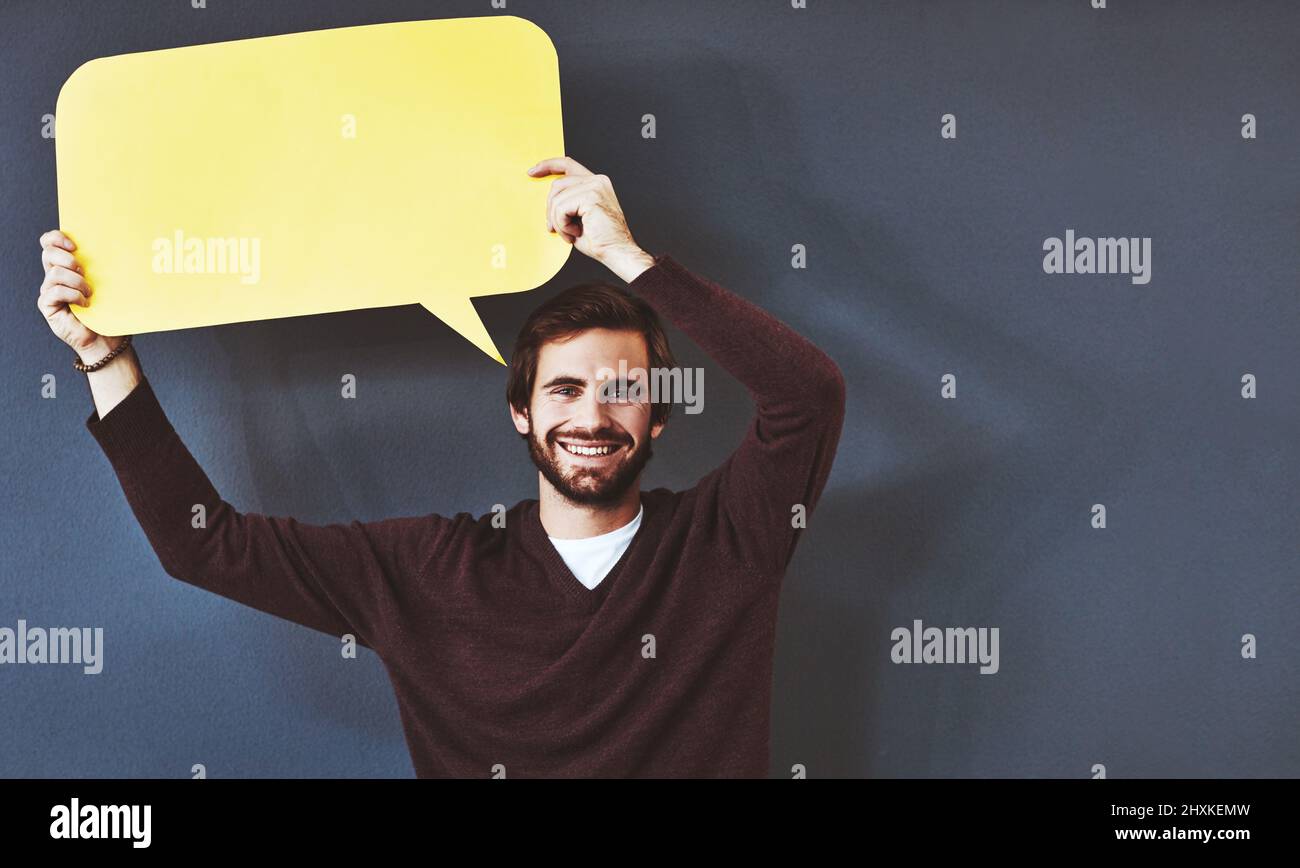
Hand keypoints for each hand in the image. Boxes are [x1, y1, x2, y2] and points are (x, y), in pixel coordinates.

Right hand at [37, 229, 113, 359]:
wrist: (106, 339)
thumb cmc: (109, 311)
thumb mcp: (109, 284)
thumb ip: (105, 266)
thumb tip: (121, 247)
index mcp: (66, 266)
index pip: (49, 243)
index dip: (57, 238)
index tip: (75, 245)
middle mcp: (54, 276)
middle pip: (48, 253)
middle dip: (68, 258)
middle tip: (84, 271)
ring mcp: (49, 290)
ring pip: (55, 273)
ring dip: (77, 281)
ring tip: (90, 293)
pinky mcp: (47, 305)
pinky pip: (55, 292)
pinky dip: (73, 295)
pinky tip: (85, 303)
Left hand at [526, 157, 650, 271]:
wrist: (617, 252)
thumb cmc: (600, 240)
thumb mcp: (577, 217)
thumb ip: (567, 203)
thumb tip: (548, 203)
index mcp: (596, 183)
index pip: (567, 165)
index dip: (548, 166)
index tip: (532, 172)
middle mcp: (597, 180)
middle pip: (557, 184)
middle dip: (550, 209)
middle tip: (554, 228)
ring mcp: (595, 186)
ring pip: (557, 197)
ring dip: (558, 221)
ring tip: (570, 233)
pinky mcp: (591, 196)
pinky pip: (561, 208)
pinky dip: (562, 225)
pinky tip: (575, 233)